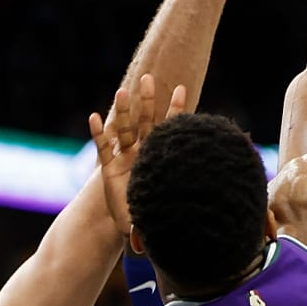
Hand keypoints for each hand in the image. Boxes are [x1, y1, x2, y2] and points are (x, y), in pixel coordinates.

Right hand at [88, 73, 188, 236]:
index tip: (181, 88)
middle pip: (145, 121)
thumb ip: (187, 178)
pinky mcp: (109, 170)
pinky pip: (103, 148)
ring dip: (123, 111)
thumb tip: (212, 166)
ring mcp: (125, 159)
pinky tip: (94, 117)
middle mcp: (143, 153)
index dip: (175, 109)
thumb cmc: (162, 213)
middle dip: (146, 100)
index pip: (170, 127)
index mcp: (161, 155)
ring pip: (123, 130)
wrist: (140, 227)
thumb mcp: (176, 192)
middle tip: (147, 78)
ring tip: (122, 92)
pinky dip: (98, 133)